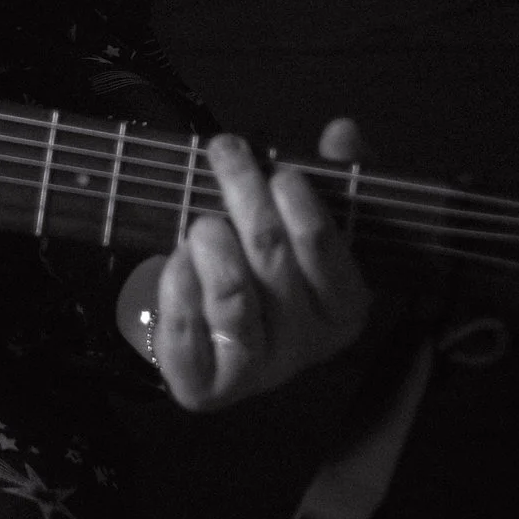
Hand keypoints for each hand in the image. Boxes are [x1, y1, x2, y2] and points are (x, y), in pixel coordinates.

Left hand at [114, 119, 370, 410]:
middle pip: (272, 262)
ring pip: (232, 301)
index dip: (305, 209)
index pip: (328, 256)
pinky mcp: (203, 386)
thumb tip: (344, 132)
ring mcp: (254, 371)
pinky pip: (185, 333)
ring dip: (213, 247)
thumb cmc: (272, 270)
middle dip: (246, 197)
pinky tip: (174, 258)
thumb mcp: (308, 221)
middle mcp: (305, 347)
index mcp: (343, 310)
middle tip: (226, 152)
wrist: (222, 340)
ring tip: (203, 220)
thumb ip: (336, 178)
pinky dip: (177, 288)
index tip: (280, 170)